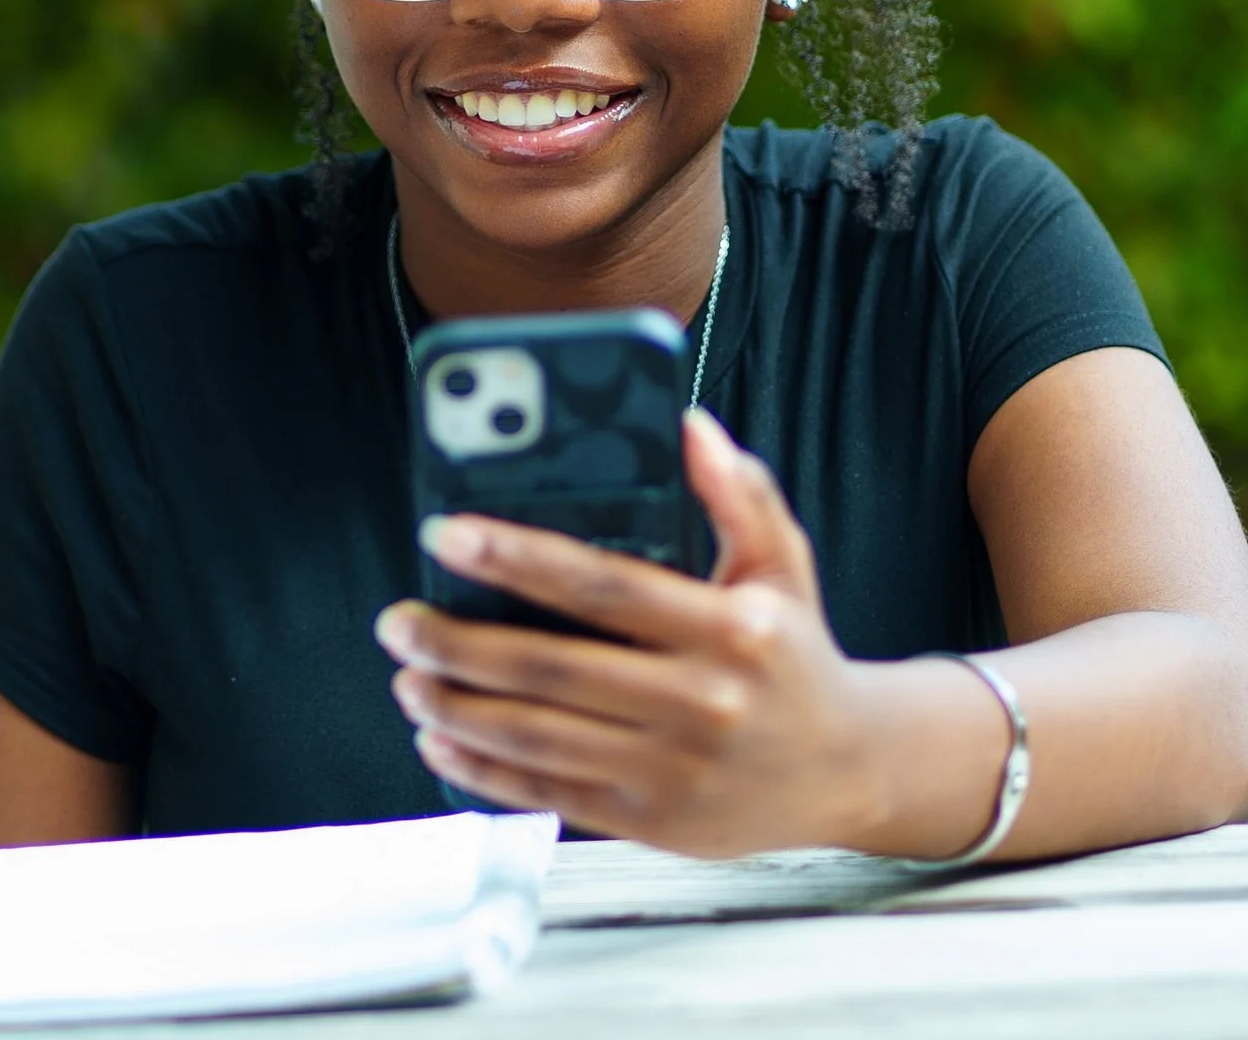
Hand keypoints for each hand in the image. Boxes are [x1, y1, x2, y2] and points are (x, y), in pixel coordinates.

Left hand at [375, 407, 886, 858]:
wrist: (849, 769)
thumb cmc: (795, 654)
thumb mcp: (782, 562)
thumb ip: (737, 491)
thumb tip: (687, 425)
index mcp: (731, 629)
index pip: (603, 585)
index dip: (517, 558)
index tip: (447, 535)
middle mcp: (702, 702)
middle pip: (551, 669)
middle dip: (458, 643)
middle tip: (398, 620)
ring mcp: (673, 770)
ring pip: (537, 738)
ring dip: (456, 709)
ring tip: (408, 676)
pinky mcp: (652, 822)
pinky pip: (548, 795)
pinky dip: (482, 773)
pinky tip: (441, 742)